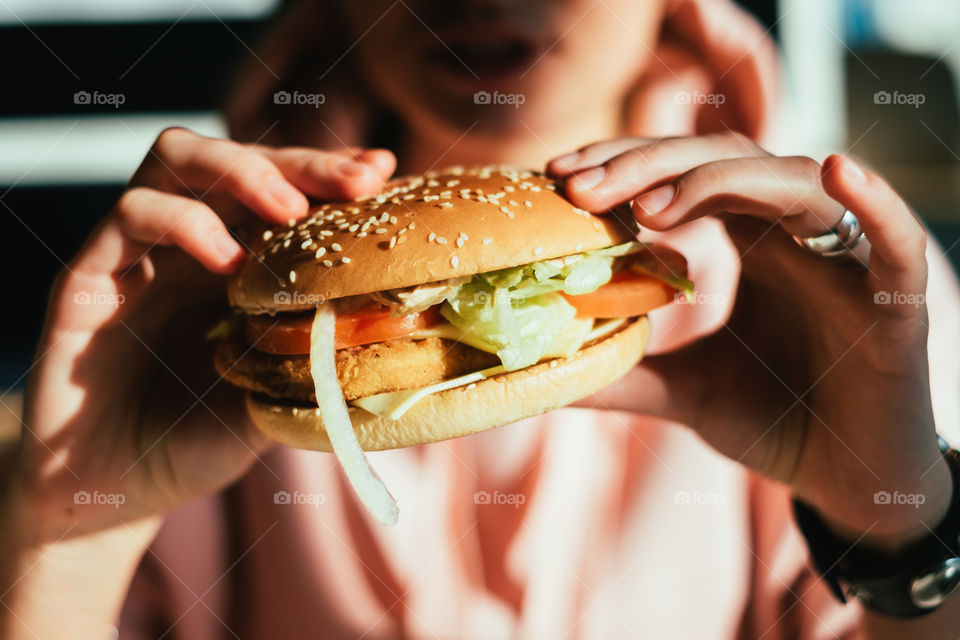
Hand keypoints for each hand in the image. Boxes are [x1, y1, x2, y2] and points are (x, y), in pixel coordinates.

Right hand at [15, 127, 395, 541]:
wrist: (117, 489)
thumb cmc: (199, 438)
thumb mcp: (275, 392)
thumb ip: (317, 354)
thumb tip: (400, 332)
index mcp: (234, 259)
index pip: (282, 187)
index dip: (330, 173)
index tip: (382, 172)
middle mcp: (186, 242)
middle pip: (237, 156)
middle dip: (303, 162)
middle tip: (356, 182)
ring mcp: (136, 251)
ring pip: (176, 156)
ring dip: (243, 172)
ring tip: (291, 212)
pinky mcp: (87, 275)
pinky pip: (131, 215)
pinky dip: (185, 222)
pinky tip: (227, 262)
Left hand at [550, 133, 951, 547]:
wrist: (849, 480)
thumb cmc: (775, 420)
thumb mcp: (683, 392)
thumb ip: (623, 373)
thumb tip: (543, 375)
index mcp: (750, 243)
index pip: (686, 177)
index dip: (625, 168)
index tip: (562, 180)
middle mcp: (795, 236)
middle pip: (725, 163)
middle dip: (649, 167)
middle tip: (582, 187)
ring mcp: (847, 261)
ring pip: (794, 185)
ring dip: (723, 182)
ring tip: (653, 208)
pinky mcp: (897, 304)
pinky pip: (898, 242)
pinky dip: (876, 204)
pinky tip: (839, 170)